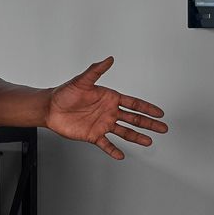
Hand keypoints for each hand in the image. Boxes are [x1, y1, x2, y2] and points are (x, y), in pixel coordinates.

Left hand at [45, 57, 169, 159]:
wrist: (50, 108)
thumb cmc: (65, 93)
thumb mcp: (82, 80)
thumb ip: (96, 70)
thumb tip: (109, 59)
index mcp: (110, 98)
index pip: (133, 104)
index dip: (147, 108)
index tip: (159, 113)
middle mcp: (109, 112)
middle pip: (134, 119)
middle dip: (149, 124)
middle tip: (163, 128)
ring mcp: (102, 124)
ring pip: (124, 132)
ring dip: (137, 137)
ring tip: (149, 142)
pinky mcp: (93, 135)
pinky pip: (106, 145)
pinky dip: (113, 151)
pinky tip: (121, 155)